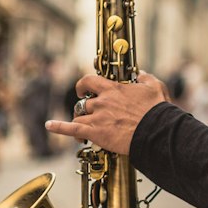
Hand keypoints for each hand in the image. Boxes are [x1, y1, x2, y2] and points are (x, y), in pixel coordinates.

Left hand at [45, 71, 170, 154]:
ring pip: (78, 116)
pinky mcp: (96, 133)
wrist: (156, 131)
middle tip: (86, 114)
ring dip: (79, 121)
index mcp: (113, 89)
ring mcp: (97, 117)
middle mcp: (102, 102)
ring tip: (82, 129)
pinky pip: (72, 129)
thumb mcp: (154, 87)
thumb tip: (141, 74)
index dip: (83, 84)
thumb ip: (145, 78)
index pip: (90, 80)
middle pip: (83, 103)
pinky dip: (59, 127)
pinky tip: (50, 126)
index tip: (83, 88)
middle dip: (84, 108)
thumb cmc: (157, 111)